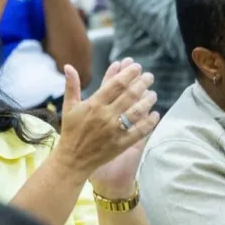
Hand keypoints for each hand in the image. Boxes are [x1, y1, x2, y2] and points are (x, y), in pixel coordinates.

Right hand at [55, 58, 159, 184]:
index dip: (128, 74)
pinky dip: (149, 122)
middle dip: (141, 83)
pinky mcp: (122, 143)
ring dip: (147, 101)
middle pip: (129, 95)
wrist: (73, 158)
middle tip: (149, 77)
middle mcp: (105, 115)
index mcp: (93, 104)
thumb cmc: (71, 130)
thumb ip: (72, 85)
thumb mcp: (69, 106)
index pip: (115, 85)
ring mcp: (115, 130)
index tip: (136, 67)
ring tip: (153, 93)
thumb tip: (69, 66)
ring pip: (137, 112)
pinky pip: (140, 131)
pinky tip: (155, 114)